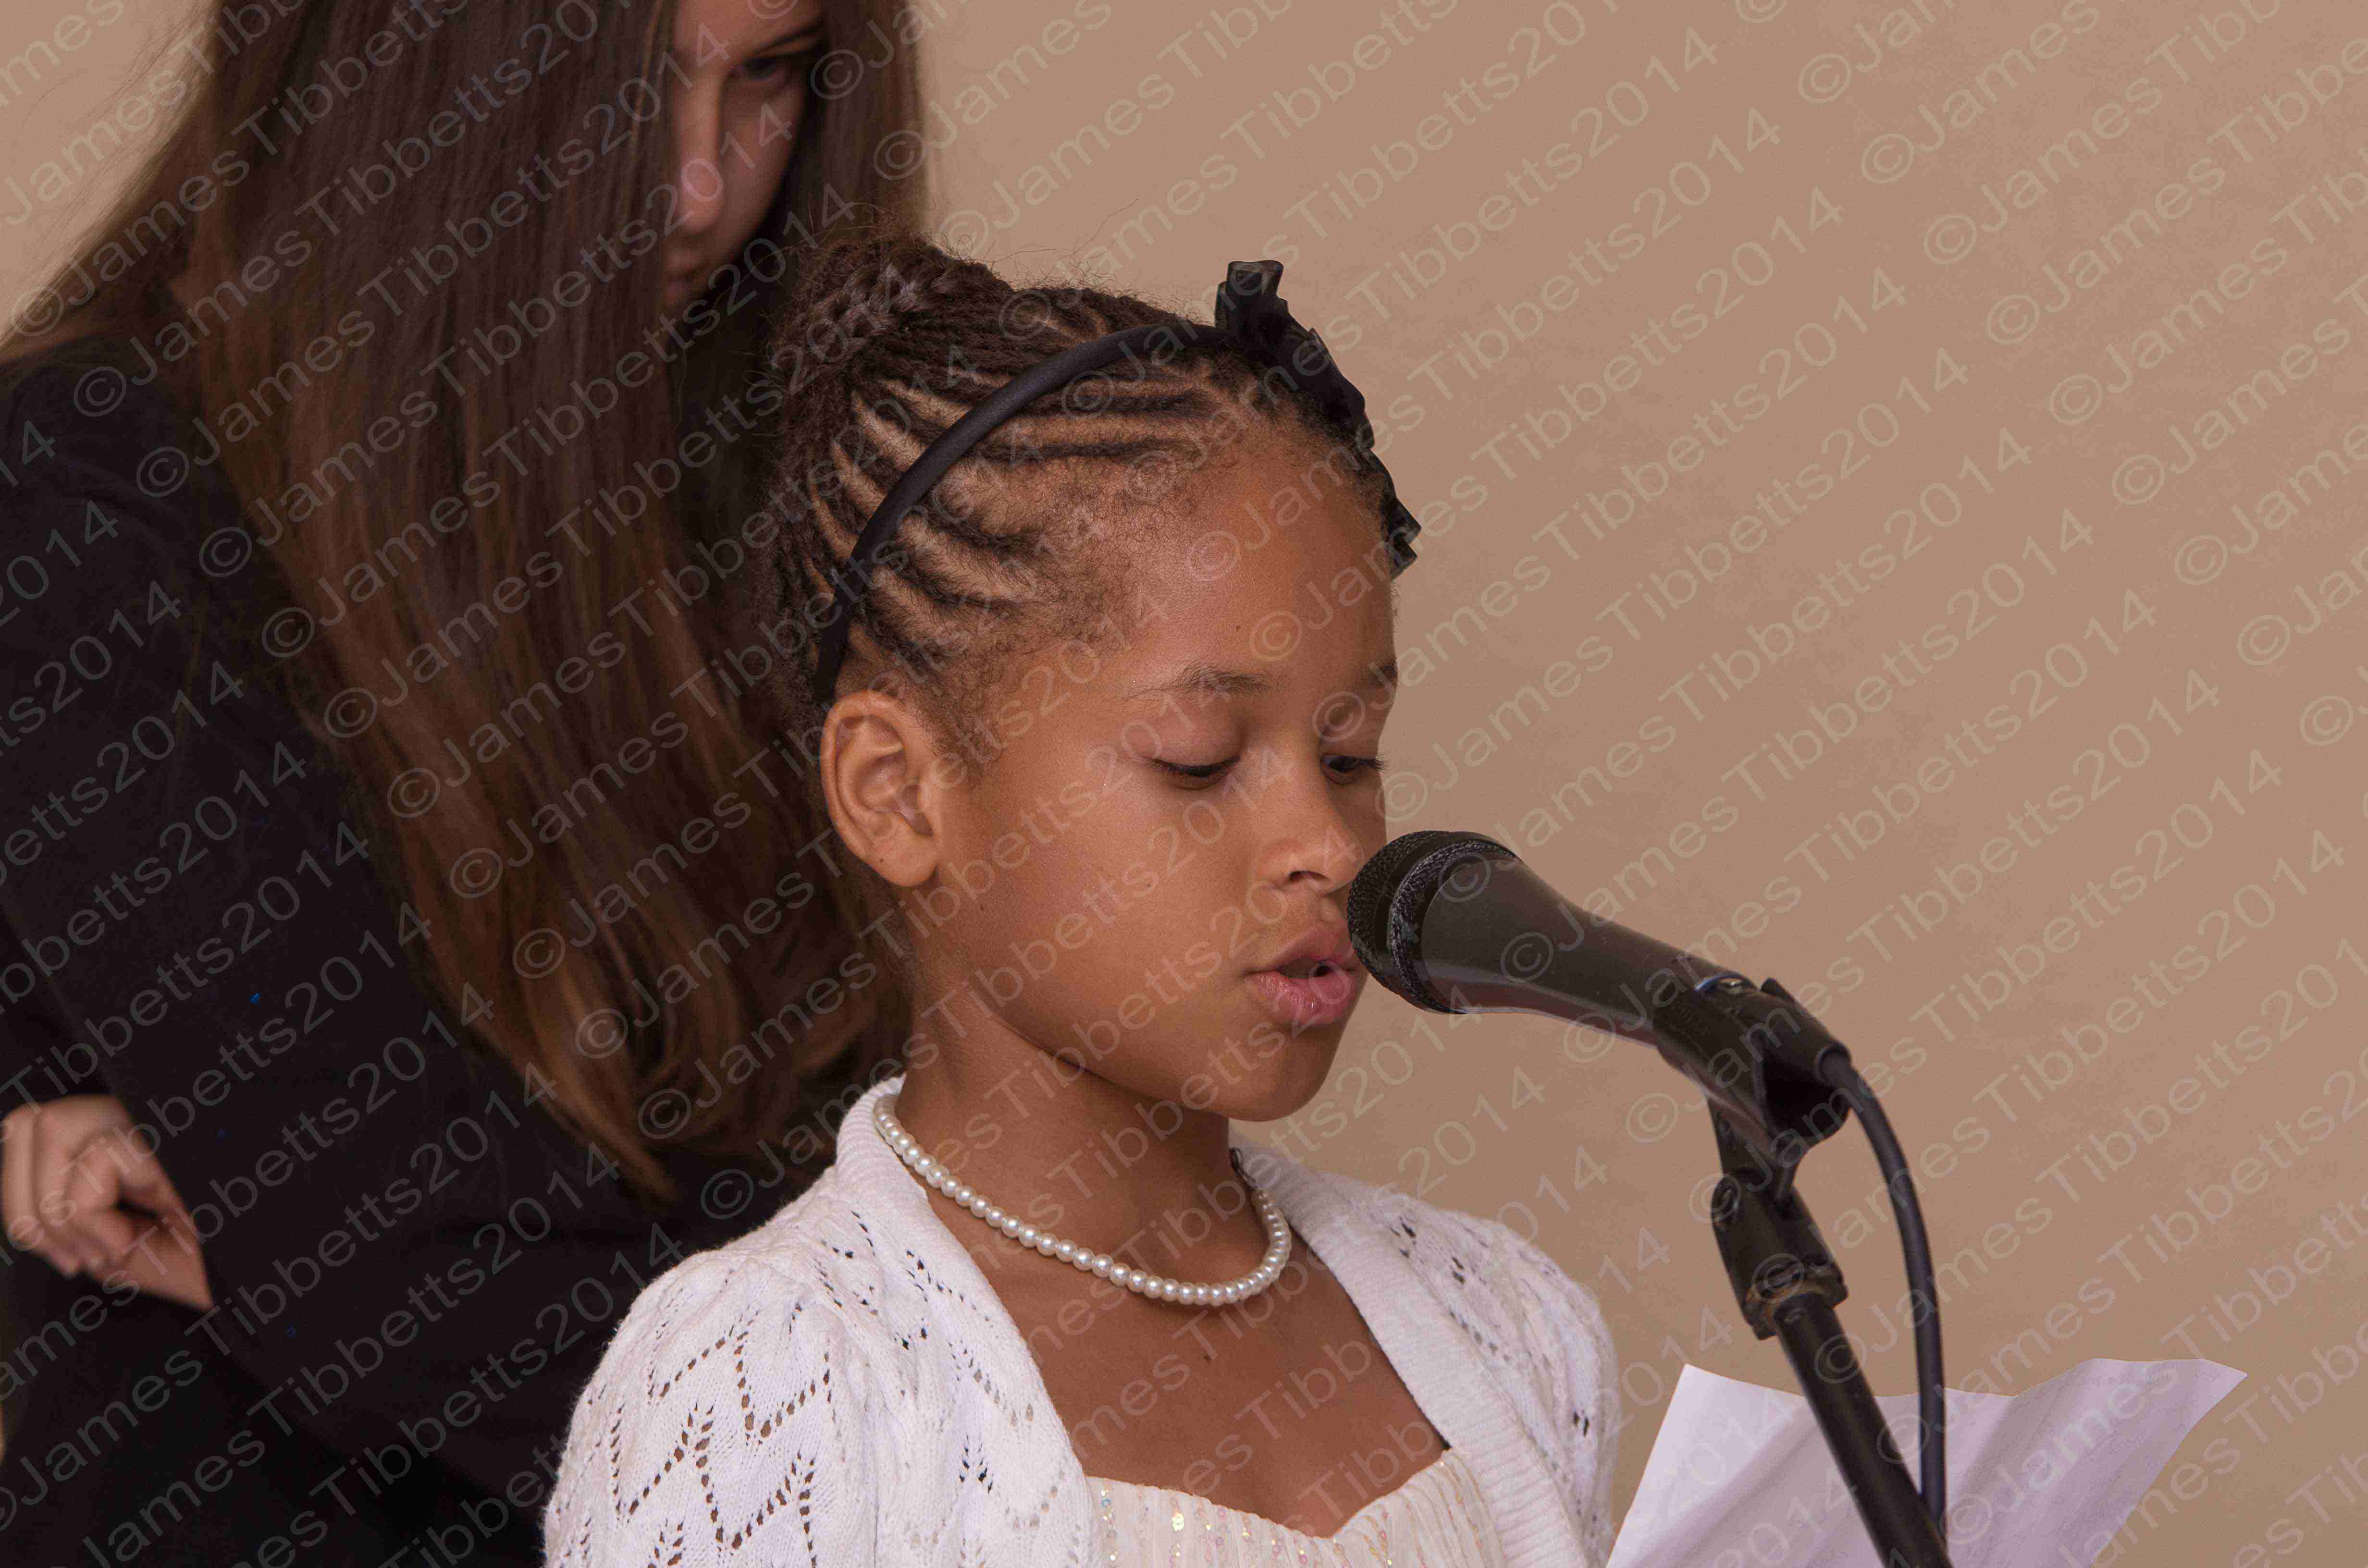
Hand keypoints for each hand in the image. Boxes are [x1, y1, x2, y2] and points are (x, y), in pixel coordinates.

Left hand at [1, 1095, 213, 1310]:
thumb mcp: (115, 1250)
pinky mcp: (174, 1132)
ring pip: (48, 1127)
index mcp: (122, 1141)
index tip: (71, 1258)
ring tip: (113, 1245)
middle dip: (28, 1207)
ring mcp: (157, 1119)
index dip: (22, 1202)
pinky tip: (135, 1243)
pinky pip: (92, 1162)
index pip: (28, 1128)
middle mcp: (137, 1118)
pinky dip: (94, 1218)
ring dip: (62, 1211)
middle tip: (83, 1253)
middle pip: (26, 1123)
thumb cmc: (212, 1268)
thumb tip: (20, 1184)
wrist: (270, 1281)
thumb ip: (63, 1215)